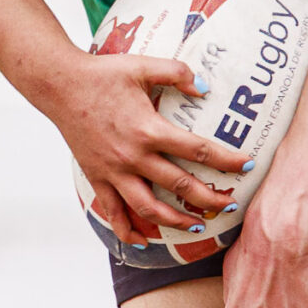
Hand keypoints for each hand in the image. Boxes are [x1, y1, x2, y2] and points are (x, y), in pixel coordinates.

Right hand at [37, 51, 248, 244]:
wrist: (60, 85)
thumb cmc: (103, 74)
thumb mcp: (143, 65)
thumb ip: (177, 72)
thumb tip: (205, 87)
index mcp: (149, 129)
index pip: (197, 150)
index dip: (226, 160)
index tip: (248, 165)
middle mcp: (133, 156)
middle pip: (179, 186)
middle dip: (209, 199)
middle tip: (230, 205)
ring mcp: (114, 171)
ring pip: (149, 208)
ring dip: (176, 222)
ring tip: (198, 227)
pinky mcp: (97, 178)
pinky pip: (113, 212)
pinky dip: (127, 231)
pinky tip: (142, 242)